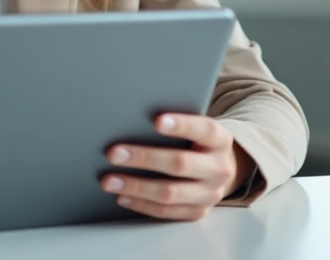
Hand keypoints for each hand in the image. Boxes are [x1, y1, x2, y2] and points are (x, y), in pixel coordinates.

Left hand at [101, 113, 251, 221]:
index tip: (157, 121)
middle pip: (181, 164)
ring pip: (170, 193)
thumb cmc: (195, 140)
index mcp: (220, 140)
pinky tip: (122, 196)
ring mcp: (210, 194)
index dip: (182, 125)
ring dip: (136, 186)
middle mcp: (219, 168)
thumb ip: (173, 123)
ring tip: (109, 180)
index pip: (204, 130)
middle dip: (144, 158)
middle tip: (113, 153)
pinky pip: (167, 212)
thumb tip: (130, 118)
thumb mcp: (194, 128)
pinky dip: (141, 204)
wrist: (219, 168)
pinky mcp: (198, 211)